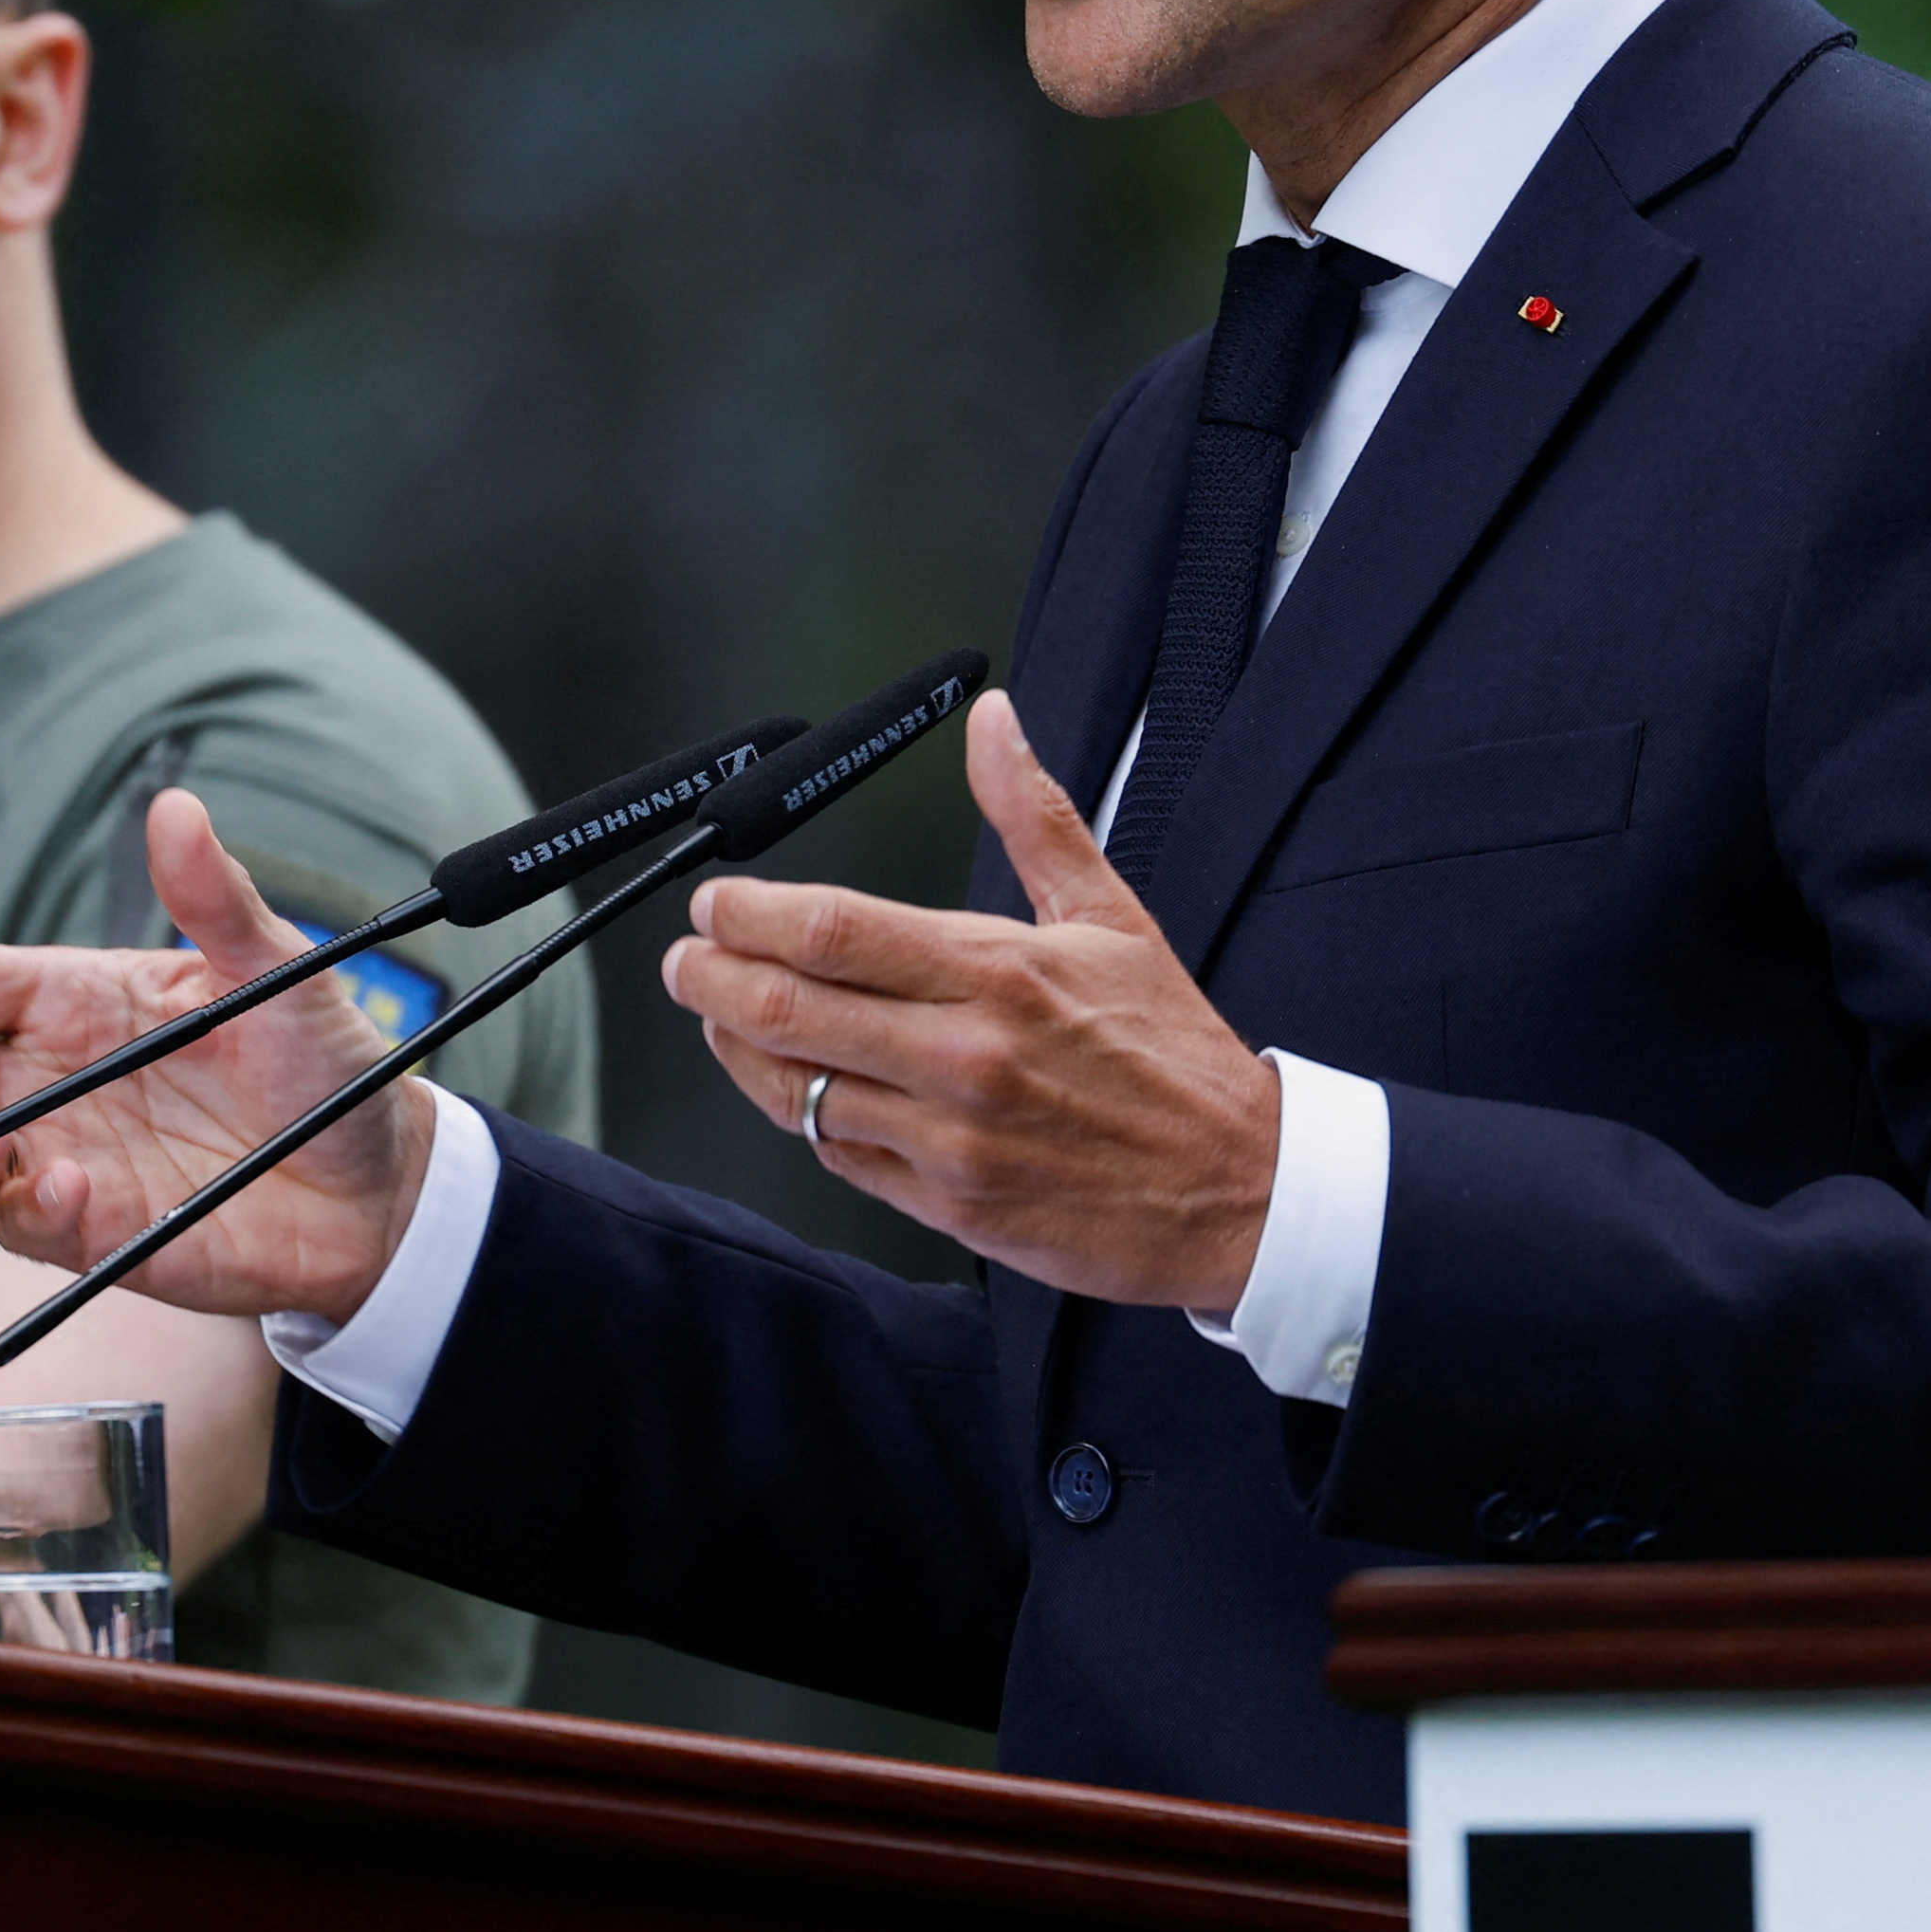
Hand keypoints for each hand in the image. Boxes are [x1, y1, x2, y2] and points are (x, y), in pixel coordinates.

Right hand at [0, 788, 429, 1323]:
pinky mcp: (90, 1233)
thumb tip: (178, 810)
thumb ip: (218, 901)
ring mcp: (63, 1156)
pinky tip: (73, 1191)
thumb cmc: (322, 1064)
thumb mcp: (280, 972)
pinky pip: (25, 1225)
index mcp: (79, 999)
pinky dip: (31, 1210)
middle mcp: (52, 1078)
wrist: (377, 1185)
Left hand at [659, 686, 1283, 1311]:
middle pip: (791, 1008)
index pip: (835, 930)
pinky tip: (791, 1084)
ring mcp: (951, 1139)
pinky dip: (801, 1116)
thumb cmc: (1174, 1057)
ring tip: (723, 1015)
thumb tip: (994, 724)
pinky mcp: (949, 1206)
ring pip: (797, 1090)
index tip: (717, 903)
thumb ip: (1035, 815)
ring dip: (740, 1048)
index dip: (749, 914)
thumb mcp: (1112, 916)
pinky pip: (839, 1157)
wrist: (1243, 1190)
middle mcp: (966, 1056)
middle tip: (687, 959)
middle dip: (712, 978)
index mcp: (1000, 973)